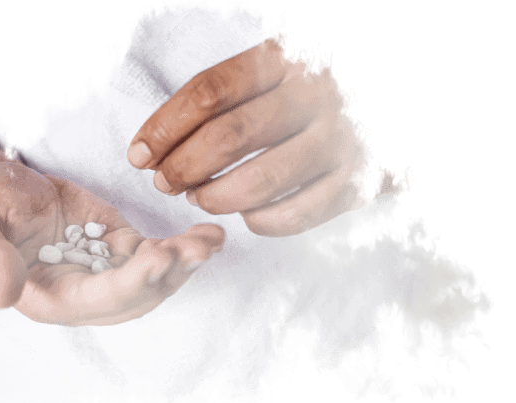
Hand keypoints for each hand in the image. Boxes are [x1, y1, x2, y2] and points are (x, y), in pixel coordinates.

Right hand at [0, 162, 224, 325]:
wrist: (4, 187)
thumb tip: (2, 295)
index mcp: (45, 296)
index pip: (93, 301)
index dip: (128, 284)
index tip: (158, 258)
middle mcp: (81, 293)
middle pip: (134, 297)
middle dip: (169, 275)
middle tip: (198, 247)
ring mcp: (105, 271)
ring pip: (153, 281)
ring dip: (184, 264)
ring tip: (211, 239)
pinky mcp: (121, 247)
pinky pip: (156, 255)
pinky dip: (182, 248)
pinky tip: (206, 235)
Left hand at [127, 34, 408, 236]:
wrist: (385, 111)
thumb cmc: (319, 90)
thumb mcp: (281, 66)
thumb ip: (229, 93)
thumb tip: (160, 140)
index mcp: (288, 58)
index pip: (210, 92)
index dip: (165, 127)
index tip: (139, 153)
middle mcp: (316, 95)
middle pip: (229, 137)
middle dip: (182, 167)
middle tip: (164, 182)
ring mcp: (338, 141)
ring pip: (259, 181)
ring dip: (215, 197)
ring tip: (199, 197)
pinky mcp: (353, 184)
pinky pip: (293, 215)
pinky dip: (258, 222)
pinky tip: (245, 214)